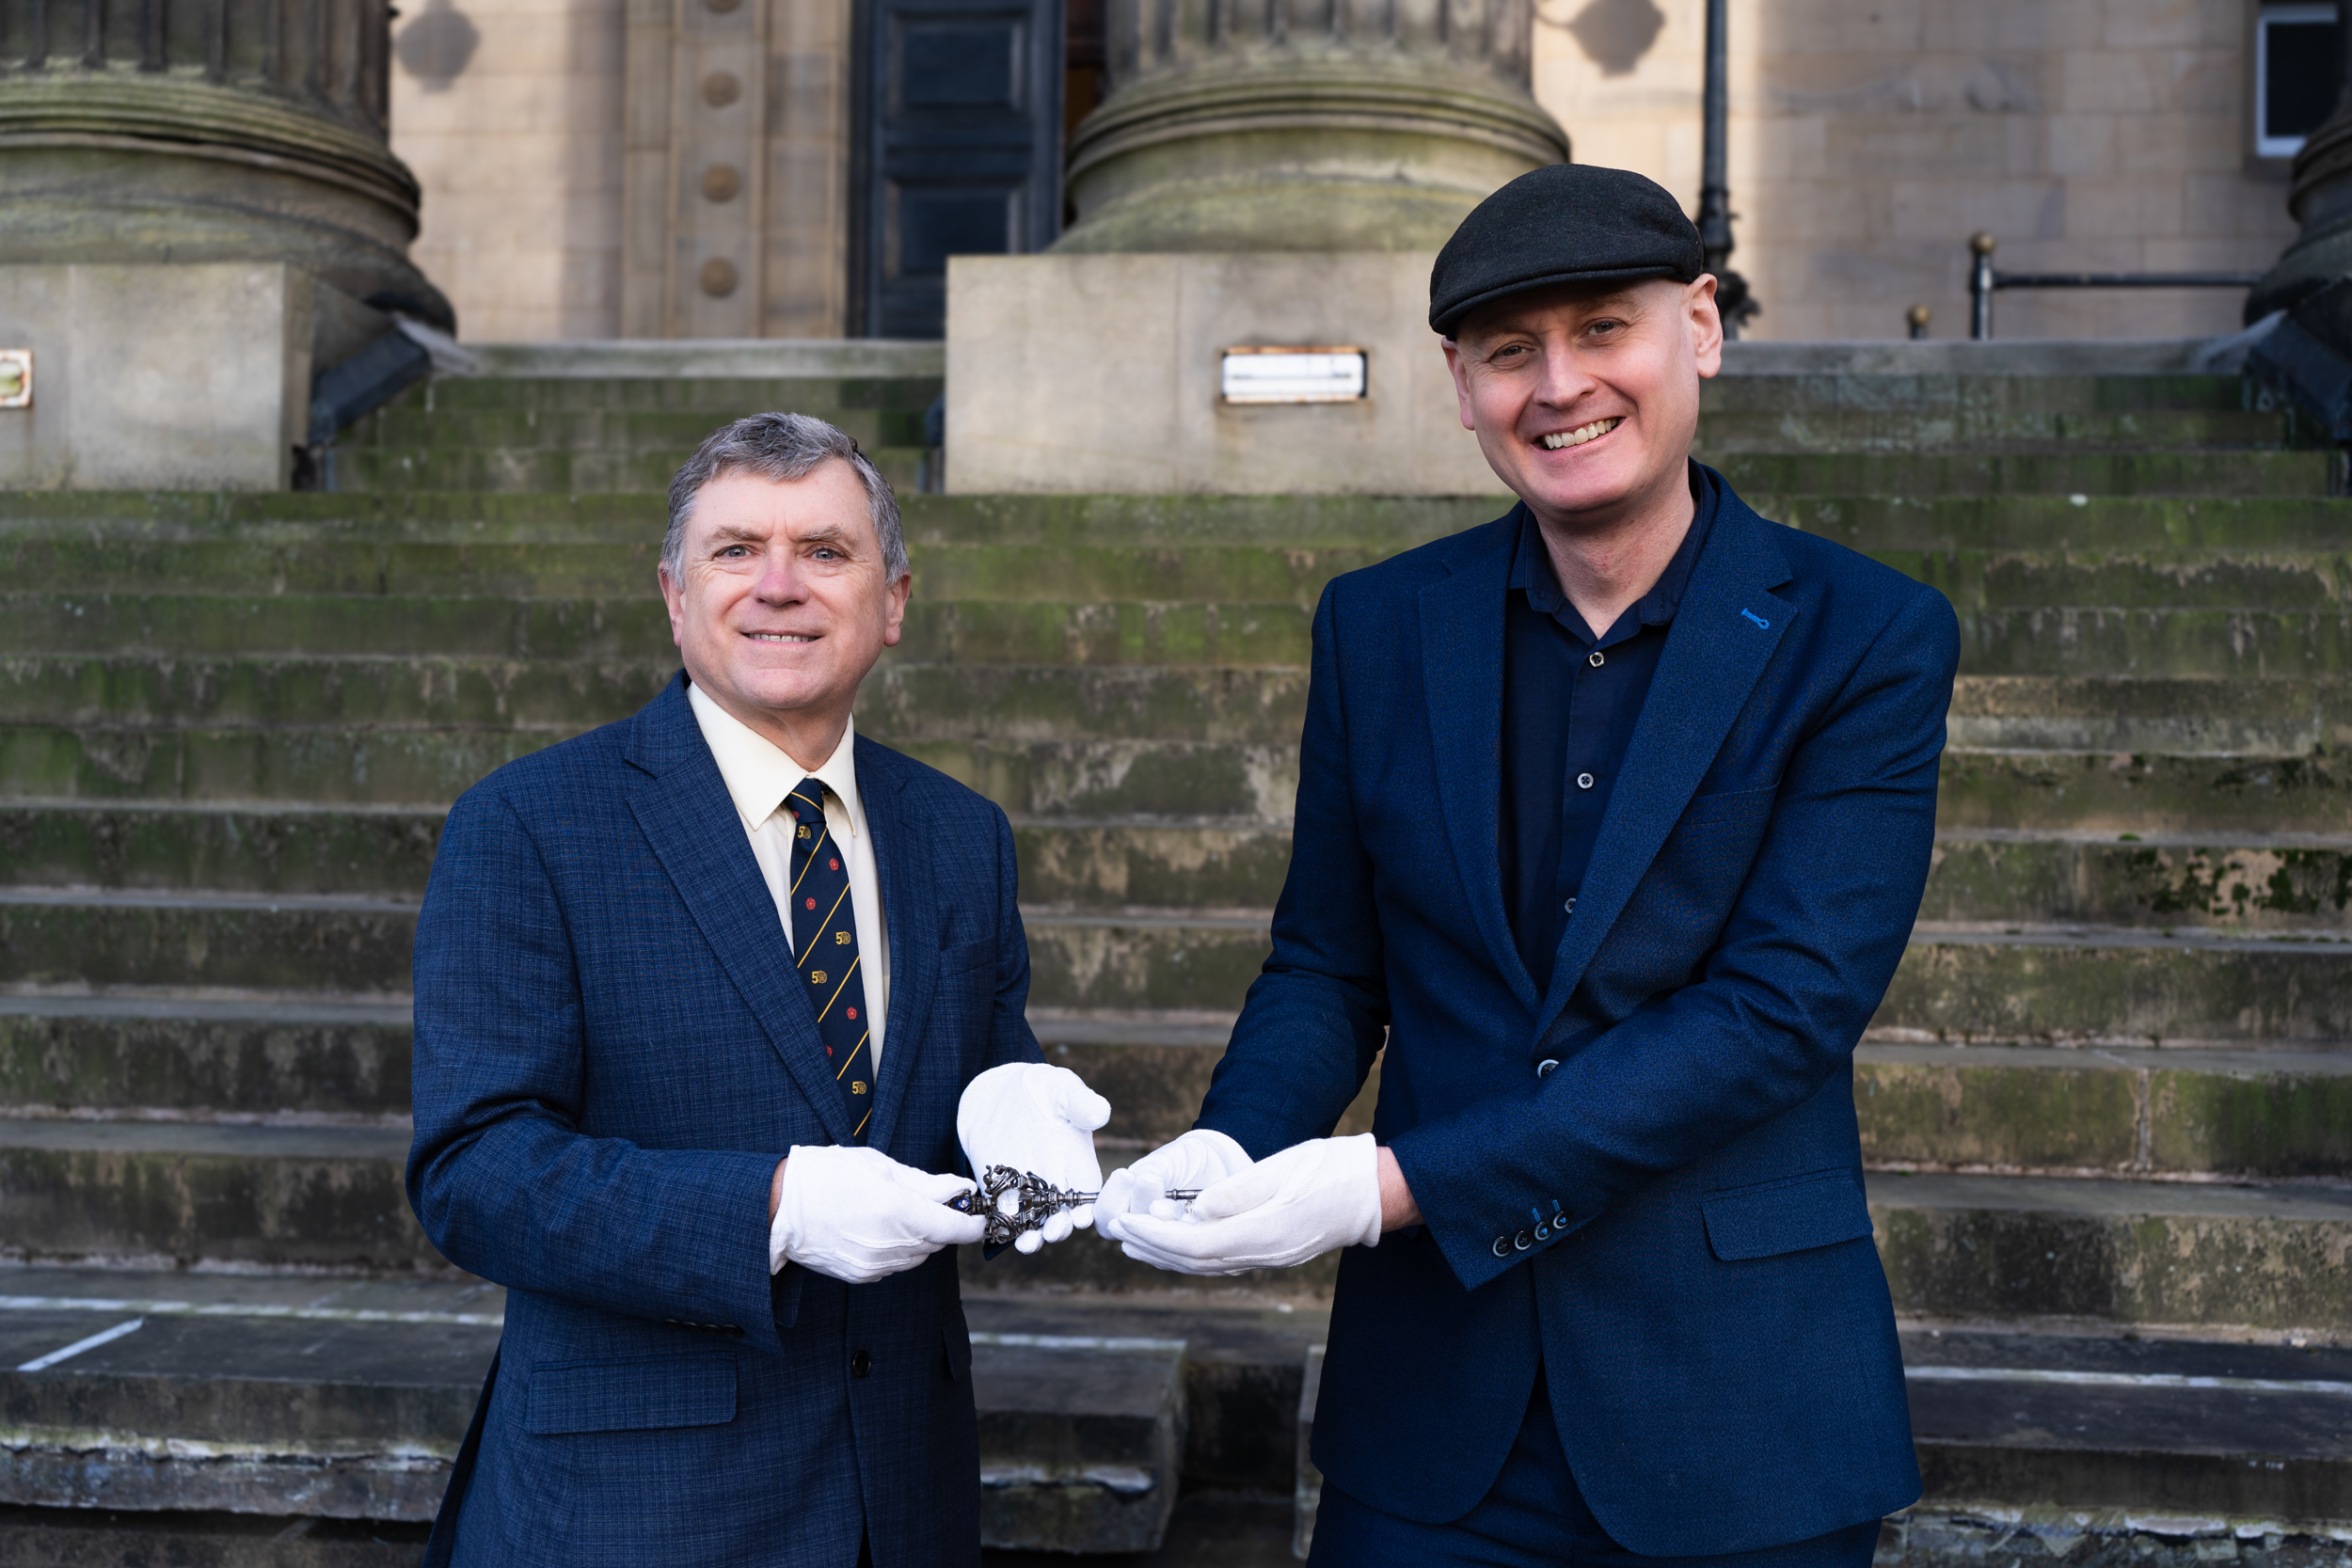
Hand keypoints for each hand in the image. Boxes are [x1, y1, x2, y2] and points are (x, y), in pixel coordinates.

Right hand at [769, 1144, 985, 1283]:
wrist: (779, 1209)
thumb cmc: (826, 1176)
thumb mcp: (880, 1167)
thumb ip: (926, 1183)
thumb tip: (960, 1188)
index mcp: (899, 1213)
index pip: (956, 1229)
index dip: (974, 1222)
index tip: (980, 1212)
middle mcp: (892, 1246)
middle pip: (939, 1242)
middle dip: (943, 1222)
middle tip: (932, 1199)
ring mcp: (876, 1266)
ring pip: (919, 1255)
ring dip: (920, 1236)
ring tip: (896, 1210)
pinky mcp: (863, 1276)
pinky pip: (896, 1264)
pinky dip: (898, 1248)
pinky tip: (878, 1227)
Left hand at [958, 1063, 1112, 1252]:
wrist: (999, 1092)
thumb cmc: (1042, 1088)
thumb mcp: (1063, 1090)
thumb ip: (1081, 1103)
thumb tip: (1101, 1113)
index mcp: (1079, 1163)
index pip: (1089, 1193)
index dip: (1089, 1208)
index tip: (1083, 1217)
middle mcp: (1056, 1182)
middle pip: (1063, 1214)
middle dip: (1060, 1227)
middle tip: (1054, 1232)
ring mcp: (1027, 1191)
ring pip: (1033, 1222)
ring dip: (1032, 1236)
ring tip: (1026, 1244)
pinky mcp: (999, 1192)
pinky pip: (1002, 1215)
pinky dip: (1000, 1227)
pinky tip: (997, 1233)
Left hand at [1107, 1133, 1381, 1274]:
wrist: (1375, 1192)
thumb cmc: (1332, 1170)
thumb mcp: (1281, 1169)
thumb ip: (1235, 1192)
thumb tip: (1195, 1210)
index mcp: (1263, 1232)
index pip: (1195, 1243)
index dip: (1156, 1236)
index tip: (1129, 1222)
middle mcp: (1264, 1254)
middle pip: (1196, 1261)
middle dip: (1154, 1248)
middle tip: (1120, 1234)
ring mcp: (1271, 1257)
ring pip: (1209, 1264)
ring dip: (1169, 1254)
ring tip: (1139, 1242)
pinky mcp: (1275, 1252)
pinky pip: (1224, 1260)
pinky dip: (1194, 1253)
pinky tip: (1181, 1242)